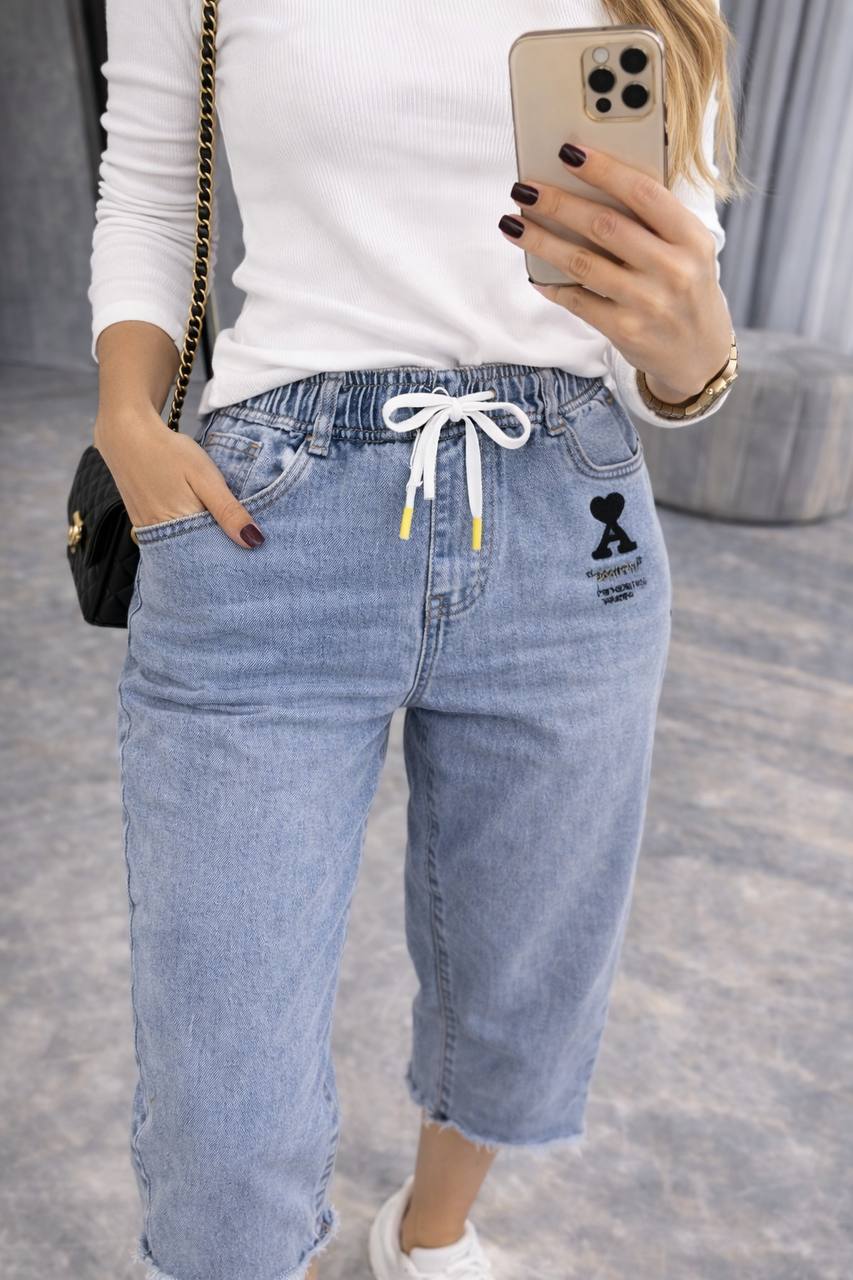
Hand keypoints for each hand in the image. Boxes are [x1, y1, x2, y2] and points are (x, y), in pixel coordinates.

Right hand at [93, 408, 265, 547]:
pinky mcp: (141, 521)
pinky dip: (184, 533)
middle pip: (196, 554)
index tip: (251, 548)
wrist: (126, 433)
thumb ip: (228, 510)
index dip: (233, 552)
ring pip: (182, 546)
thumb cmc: (169, 452)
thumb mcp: (205, 477)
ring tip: (219, 531)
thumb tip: (254, 541)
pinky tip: (195, 521)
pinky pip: (167, 536)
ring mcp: (148, 530)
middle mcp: (161, 535)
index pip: (213, 555)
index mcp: (181, 527)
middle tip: (239, 541)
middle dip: (217, 550)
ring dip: (201, 541)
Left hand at [499, 141, 732, 401]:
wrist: (700, 352)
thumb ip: (653, 219)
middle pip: (604, 226)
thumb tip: (588, 184)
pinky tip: (534, 272)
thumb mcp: (688, 247)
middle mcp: (673, 269)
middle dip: (558, 203)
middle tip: (524, 188)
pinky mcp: (625, 330)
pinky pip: (578, 301)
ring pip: (582, 263)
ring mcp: (648, 303)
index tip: (568, 151)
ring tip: (512, 224)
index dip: (603, 169)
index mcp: (691, 237)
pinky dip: (552, 285)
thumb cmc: (686, 286)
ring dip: (541, 241)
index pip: (643, 193)